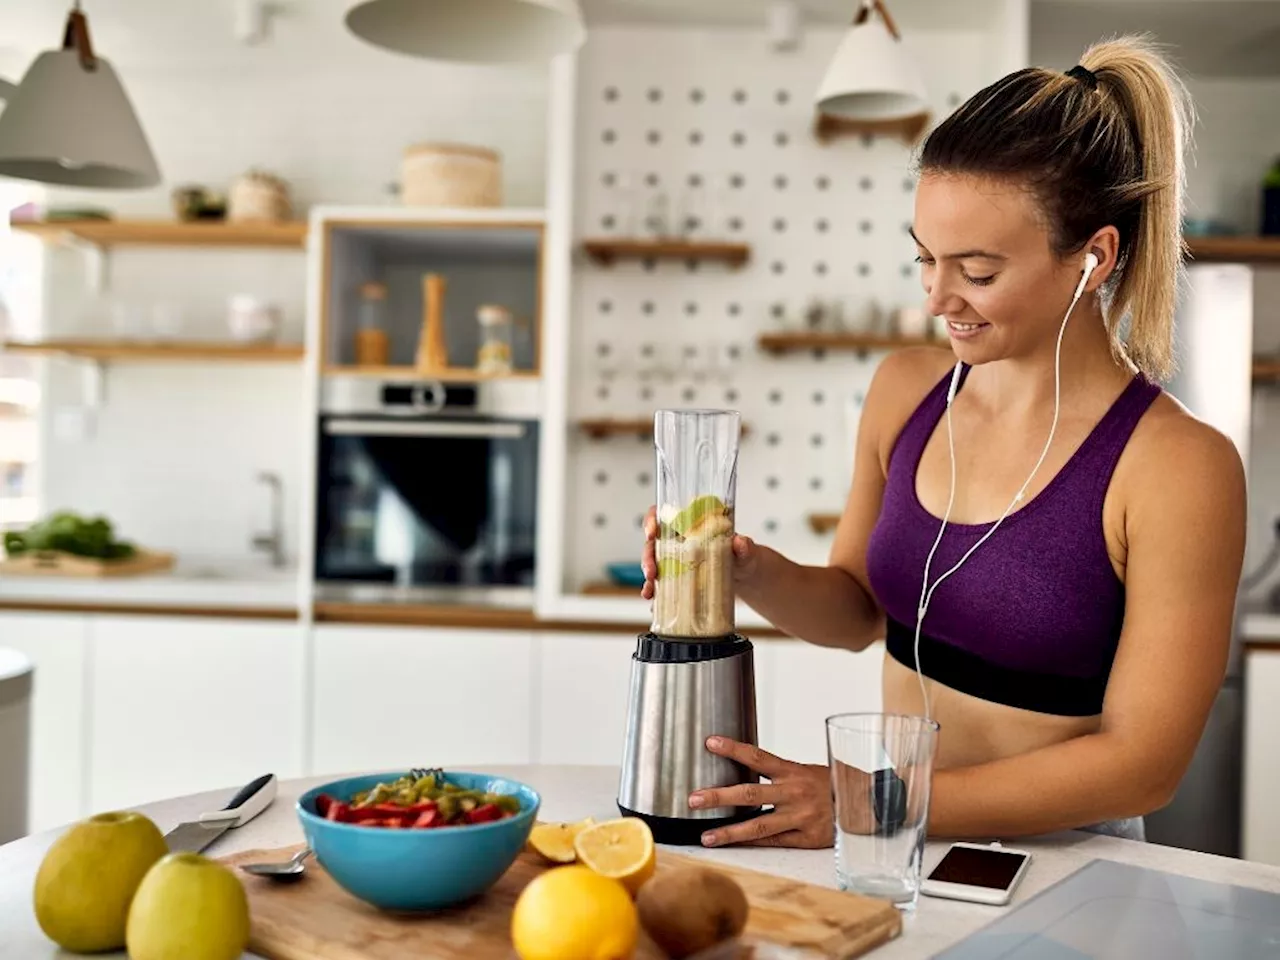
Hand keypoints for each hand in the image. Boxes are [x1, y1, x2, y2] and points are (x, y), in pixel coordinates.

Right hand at [640, 506, 758, 600]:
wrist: (744, 576)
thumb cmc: (742, 555)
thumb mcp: (745, 549)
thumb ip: (743, 546)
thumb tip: (739, 542)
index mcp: (691, 525)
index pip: (663, 514)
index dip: (651, 520)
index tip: (652, 533)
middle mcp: (678, 540)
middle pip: (653, 543)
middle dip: (647, 557)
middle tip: (652, 572)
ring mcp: (675, 560)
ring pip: (653, 564)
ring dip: (648, 578)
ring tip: (650, 591)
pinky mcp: (677, 578)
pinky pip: (661, 584)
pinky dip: (655, 593)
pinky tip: (654, 603)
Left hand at [686, 737, 833, 848]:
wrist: (865, 804)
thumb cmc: (830, 785)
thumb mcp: (806, 770)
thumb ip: (778, 773)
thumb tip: (744, 767)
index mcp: (793, 771)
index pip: (757, 756)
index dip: (733, 749)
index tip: (710, 742)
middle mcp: (793, 793)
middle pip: (750, 793)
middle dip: (719, 796)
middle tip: (693, 799)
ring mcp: (799, 817)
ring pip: (758, 825)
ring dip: (729, 831)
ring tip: (706, 835)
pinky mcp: (805, 838)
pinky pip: (772, 841)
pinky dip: (750, 843)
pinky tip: (731, 844)